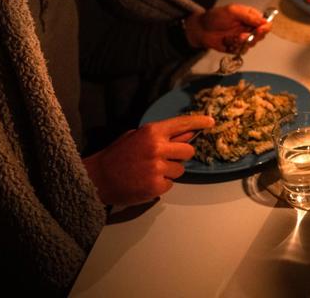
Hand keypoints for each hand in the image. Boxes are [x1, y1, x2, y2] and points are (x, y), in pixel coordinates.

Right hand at [82, 114, 213, 205]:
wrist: (98, 178)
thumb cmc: (117, 155)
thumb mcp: (136, 137)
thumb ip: (162, 135)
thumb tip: (186, 134)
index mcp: (152, 132)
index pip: (182, 124)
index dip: (198, 122)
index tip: (210, 122)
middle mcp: (158, 148)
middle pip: (188, 151)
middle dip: (181, 155)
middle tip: (167, 158)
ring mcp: (158, 168)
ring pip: (180, 169)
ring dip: (170, 171)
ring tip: (151, 171)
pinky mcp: (156, 186)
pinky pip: (170, 184)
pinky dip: (162, 184)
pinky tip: (146, 181)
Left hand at [183, 4, 272, 52]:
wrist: (201, 30)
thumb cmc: (214, 17)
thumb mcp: (232, 11)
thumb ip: (248, 16)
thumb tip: (263, 21)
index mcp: (250, 16)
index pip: (265, 22)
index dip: (265, 27)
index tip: (259, 30)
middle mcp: (249, 27)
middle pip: (261, 35)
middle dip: (252, 36)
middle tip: (242, 35)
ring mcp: (244, 37)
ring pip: (252, 44)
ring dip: (242, 42)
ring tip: (232, 38)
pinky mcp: (238, 47)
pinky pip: (243, 50)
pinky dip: (236, 47)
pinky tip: (228, 42)